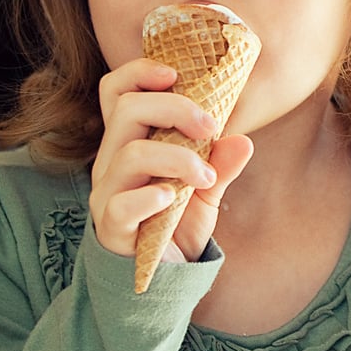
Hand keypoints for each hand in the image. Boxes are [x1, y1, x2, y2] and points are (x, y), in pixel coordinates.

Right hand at [89, 58, 254, 264]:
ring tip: (206, 177)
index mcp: (131, 143)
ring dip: (178, 157)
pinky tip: (172, 198)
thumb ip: (221, 164)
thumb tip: (242, 141)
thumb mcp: (207, 190)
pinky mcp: (112, 227)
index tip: (177, 74)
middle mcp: (112, 162)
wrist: (168, 278)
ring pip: (129, 153)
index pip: (118, 92)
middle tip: (211, 126)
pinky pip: (121, 203)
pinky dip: (150, 195)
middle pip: (127, 110)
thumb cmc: (177, 224)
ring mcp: (108, 194)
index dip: (139, 72)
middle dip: (175, 108)